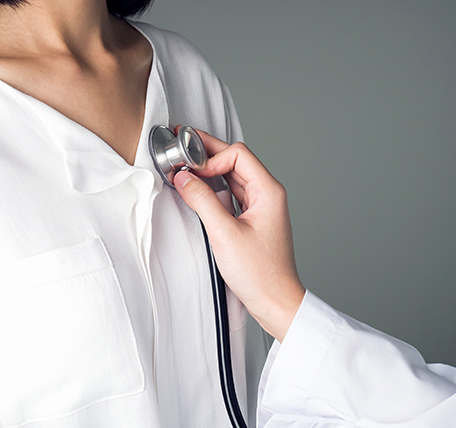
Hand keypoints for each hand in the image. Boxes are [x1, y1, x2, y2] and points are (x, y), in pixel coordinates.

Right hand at [173, 128, 304, 342]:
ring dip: (208, 171)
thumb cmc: (260, 273)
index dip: (211, 157)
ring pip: (231, 177)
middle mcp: (267, 194)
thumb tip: (183, 177)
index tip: (190, 170)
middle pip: (234, 161)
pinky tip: (197, 191)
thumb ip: (202, 201)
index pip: (237, 154)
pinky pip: (230, 195)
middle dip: (207, 153)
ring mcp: (260, 207)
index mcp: (268, 191)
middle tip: (180, 142)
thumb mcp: (224, 234)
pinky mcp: (251, 220)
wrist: (275, 301)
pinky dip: (213, 189)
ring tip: (184, 166)